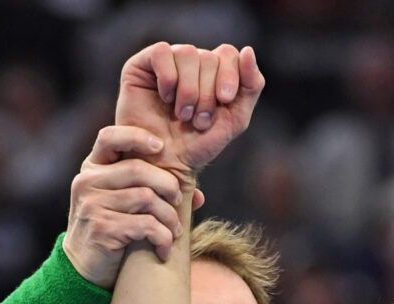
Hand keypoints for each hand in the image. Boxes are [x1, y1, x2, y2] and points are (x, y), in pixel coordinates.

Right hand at [65, 125, 205, 283]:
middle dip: (168, 186)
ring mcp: (92, 204)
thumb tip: (198, 196)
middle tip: (177, 202)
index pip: (109, 137)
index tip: (160, 148)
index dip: (137, 136)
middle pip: (138, 169)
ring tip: (174, 231)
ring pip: (146, 198)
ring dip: (169, 217)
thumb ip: (156, 192)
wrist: (86, 269)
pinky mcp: (102, 228)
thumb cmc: (113, 231)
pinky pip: (146, 225)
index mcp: (93, 168)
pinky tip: (163, 249)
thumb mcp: (127, 205)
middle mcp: (88, 181)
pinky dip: (163, 238)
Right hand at [114, 42, 263, 177]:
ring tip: (183, 115)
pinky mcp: (142, 64)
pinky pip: (162, 52)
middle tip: (199, 120)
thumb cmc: (199, 144)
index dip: (230, 75)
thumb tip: (248, 50)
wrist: (167, 163)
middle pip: (209, 57)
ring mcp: (167, 61)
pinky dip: (168, 78)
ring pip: (187, 53)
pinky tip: (165, 98)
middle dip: (207, 93)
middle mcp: (192, 62)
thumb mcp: (235, 118)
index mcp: (214, 71)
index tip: (225, 100)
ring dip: (189, 89)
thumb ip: (251, 85)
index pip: (228, 54)